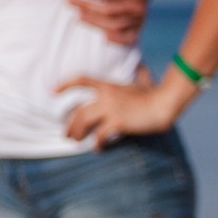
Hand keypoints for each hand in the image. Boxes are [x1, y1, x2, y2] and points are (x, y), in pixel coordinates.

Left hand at [59, 67, 193, 145]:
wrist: (164, 104)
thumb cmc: (154, 94)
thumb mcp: (140, 82)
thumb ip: (136, 76)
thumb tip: (142, 69)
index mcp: (109, 85)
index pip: (82, 80)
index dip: (66, 84)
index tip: (53, 91)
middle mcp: (106, 96)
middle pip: (79, 112)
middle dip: (70, 125)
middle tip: (66, 134)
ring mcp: (111, 109)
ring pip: (84, 123)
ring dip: (78, 134)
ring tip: (76, 141)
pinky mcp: (117, 122)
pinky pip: (101, 136)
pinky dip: (97, 144)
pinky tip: (98, 149)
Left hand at [68, 0, 156, 46]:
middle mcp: (140, 5)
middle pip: (108, 9)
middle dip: (86, 4)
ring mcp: (139, 19)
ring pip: (114, 24)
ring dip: (94, 21)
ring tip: (77, 15)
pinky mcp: (137, 29)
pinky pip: (127, 38)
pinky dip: (116, 39)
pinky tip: (102, 37)